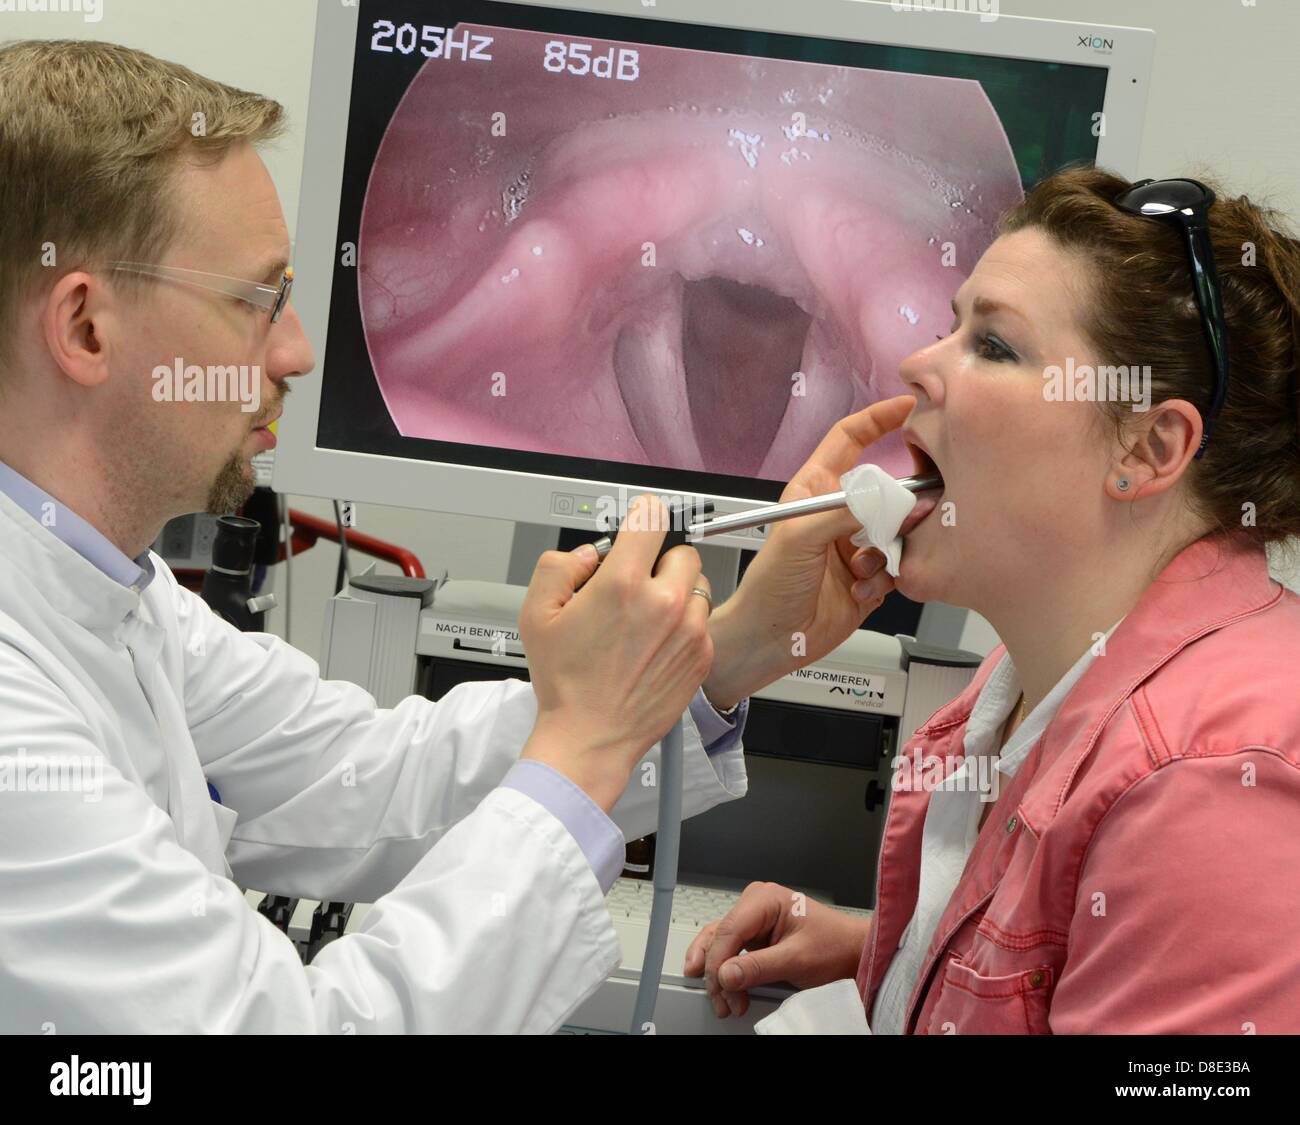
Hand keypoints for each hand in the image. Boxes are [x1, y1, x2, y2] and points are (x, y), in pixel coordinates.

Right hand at [518, 495, 713, 811]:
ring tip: (647, 618)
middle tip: (637, 584)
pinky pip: (703, 620)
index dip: (642, 514)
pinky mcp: (702, 655)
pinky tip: (656, 644)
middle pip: (681, 551)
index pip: (651, 518)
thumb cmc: (566, 683)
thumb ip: (558, 565)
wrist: (591, 736)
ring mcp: (690, 630)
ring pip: (697, 586)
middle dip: (659, 561)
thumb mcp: (536, 613)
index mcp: (623, 584)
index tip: (641, 517)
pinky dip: (686, 624)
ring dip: (677, 593)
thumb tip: (588, 554)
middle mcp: (665, 602)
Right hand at [683, 881, 871, 1018]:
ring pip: (719, 944)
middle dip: (717, 972)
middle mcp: (755, 904)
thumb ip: (759, 967)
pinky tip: (720, 986)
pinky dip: (725, 970)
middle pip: (719, 938)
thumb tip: (725, 975)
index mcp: (764, 899)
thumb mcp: (797, 959)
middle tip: (723, 1002)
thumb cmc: (834, 946)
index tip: (722, 989)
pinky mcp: (755, 935)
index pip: (728, 931)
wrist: (853, 952)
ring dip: (717, 973)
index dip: (719, 962)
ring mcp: (753, 919)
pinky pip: (729, 950)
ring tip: (722, 1000)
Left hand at [703, 395, 914, 709]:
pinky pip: (898, 566)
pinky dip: (885, 578)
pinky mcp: (870, 578)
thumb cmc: (768, 585)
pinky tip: (861, 591)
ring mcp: (855, 545)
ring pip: (899, 528)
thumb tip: (886, 498)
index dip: (879, 419)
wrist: (771, 639)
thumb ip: (845, 511)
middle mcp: (837, 513)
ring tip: (865, 565)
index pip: (850, 439)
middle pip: (886, 486)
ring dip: (889, 547)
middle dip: (900, 500)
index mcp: (814, 489)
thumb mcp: (800, 537)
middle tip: (906, 513)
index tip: (910, 408)